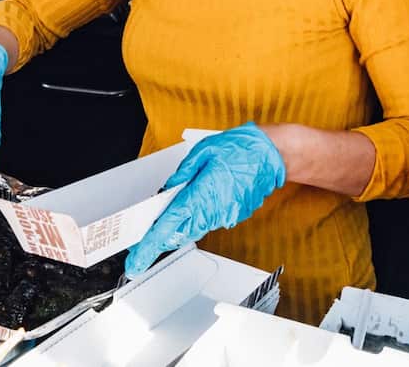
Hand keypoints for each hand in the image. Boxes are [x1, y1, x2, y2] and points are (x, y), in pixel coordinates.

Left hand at [124, 123, 285, 276]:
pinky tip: (195, 206)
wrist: (271, 156)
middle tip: (143, 245)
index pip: (169, 226)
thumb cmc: (239, 149)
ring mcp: (225, 216)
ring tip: (168, 220)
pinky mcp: (233, 216)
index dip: (150, 245)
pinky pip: (208, 223)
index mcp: (202, 194)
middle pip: (179, 233)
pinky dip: (197, 218)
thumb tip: (168, 190)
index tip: (137, 261)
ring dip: (179, 227)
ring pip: (193, 229)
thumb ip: (182, 174)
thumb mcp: (202, 152)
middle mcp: (214, 211)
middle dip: (160, 239)